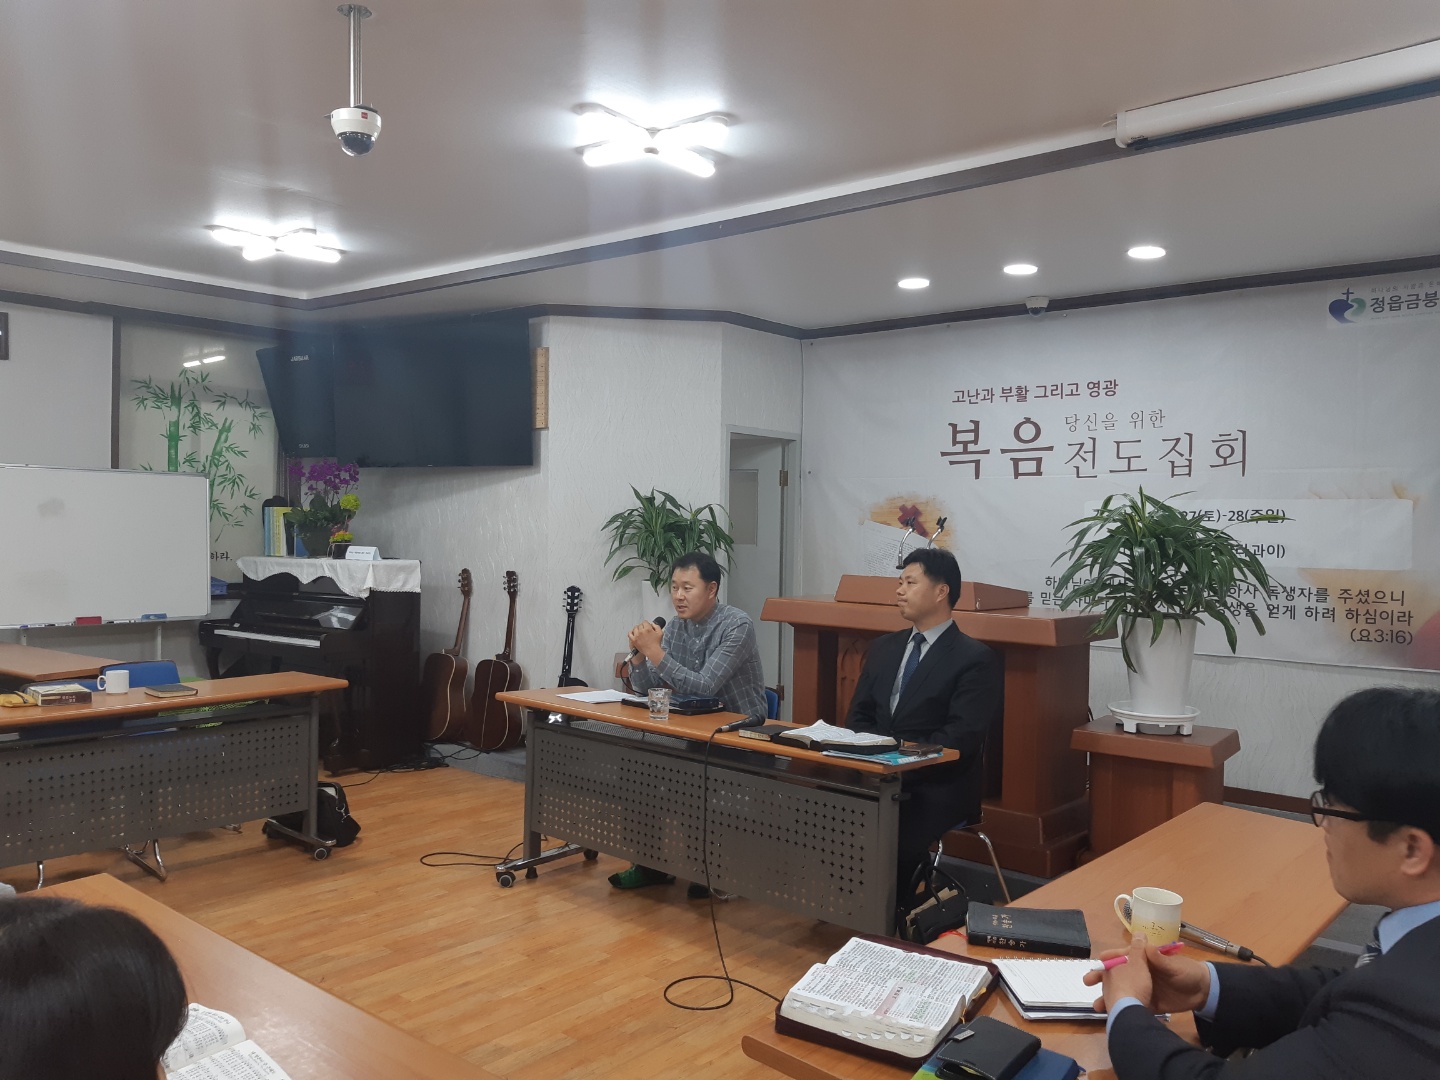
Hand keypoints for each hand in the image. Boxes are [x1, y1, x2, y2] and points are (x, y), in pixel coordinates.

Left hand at [628, 621, 664, 664]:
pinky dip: (631, 632)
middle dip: (643, 626)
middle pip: (640, 625)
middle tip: (645, 630)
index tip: (647, 626)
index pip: (645, 622)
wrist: (652, 651)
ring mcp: (637, 636)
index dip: (647, 624)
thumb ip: (656, 626)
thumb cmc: (656, 644)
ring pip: (635, 628)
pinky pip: (630, 634)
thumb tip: (652, 624)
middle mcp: (641, 631)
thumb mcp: (660, 633)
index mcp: (648, 629)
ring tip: (640, 631)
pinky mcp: (634, 640)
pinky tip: (633, 633)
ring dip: (637, 629)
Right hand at [1081, 934, 1211, 1014]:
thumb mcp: (1175, 965)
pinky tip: (1113, 1017)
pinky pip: (1132, 1006)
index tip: (1099, 962)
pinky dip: (1122, 1011)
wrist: (1203, 993)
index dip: (1110, 958)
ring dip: (1108, 998)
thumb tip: (1146, 946)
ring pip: (1120, 992)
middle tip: (1087, 982)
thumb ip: (1160, 958)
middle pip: (1116, 974)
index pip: (1123, 956)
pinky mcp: (1147, 1003)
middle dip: (1101, 978)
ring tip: (1097, 1006)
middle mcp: (1139, 973)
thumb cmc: (1188, 972)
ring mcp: (1142, 989)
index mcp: (1144, 959)